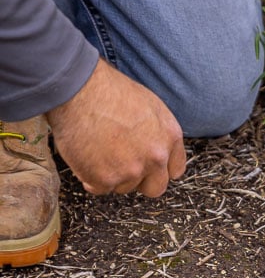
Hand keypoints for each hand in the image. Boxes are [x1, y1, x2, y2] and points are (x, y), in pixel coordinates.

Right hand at [45, 59, 185, 196]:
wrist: (77, 89)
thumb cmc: (106, 90)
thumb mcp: (148, 106)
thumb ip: (157, 133)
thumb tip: (153, 149)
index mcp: (170, 137)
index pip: (175, 170)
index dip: (158, 170)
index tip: (145, 167)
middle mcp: (156, 157)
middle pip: (155, 187)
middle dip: (139, 181)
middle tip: (121, 166)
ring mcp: (131, 170)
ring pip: (125, 187)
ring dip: (112, 176)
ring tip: (97, 151)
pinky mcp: (105, 178)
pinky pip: (99, 188)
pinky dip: (90, 178)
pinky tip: (84, 158)